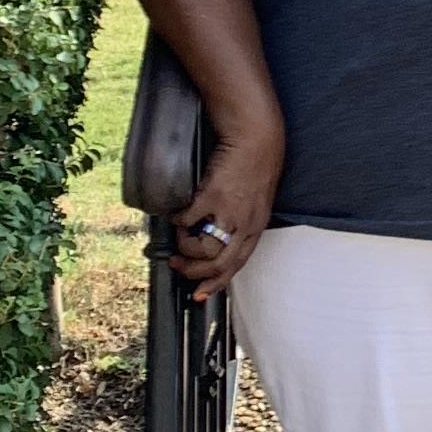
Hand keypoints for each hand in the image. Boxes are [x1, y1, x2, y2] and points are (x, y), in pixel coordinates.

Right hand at [172, 126, 280, 301]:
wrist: (256, 138)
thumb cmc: (253, 166)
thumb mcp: (254, 200)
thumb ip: (237, 219)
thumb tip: (212, 233)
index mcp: (255, 227)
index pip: (236, 265)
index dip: (216, 283)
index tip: (199, 294)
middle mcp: (245, 225)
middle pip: (219, 265)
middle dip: (194, 271)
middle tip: (177, 265)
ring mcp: (229, 212)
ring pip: (204, 249)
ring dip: (185, 248)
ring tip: (179, 236)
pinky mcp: (212, 197)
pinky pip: (187, 220)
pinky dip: (177, 220)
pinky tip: (175, 213)